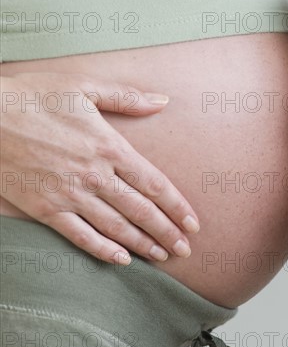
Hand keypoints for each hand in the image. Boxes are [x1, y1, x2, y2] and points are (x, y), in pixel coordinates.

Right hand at [0, 72, 198, 264]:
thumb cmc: (34, 96)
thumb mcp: (84, 86)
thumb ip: (127, 98)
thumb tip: (163, 101)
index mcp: (109, 147)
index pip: (155, 184)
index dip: (178, 207)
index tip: (193, 223)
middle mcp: (95, 175)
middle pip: (141, 211)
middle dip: (167, 233)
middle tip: (186, 250)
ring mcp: (70, 195)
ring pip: (116, 228)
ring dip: (143, 245)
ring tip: (163, 257)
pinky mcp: (45, 209)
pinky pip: (80, 236)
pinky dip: (102, 250)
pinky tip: (121, 260)